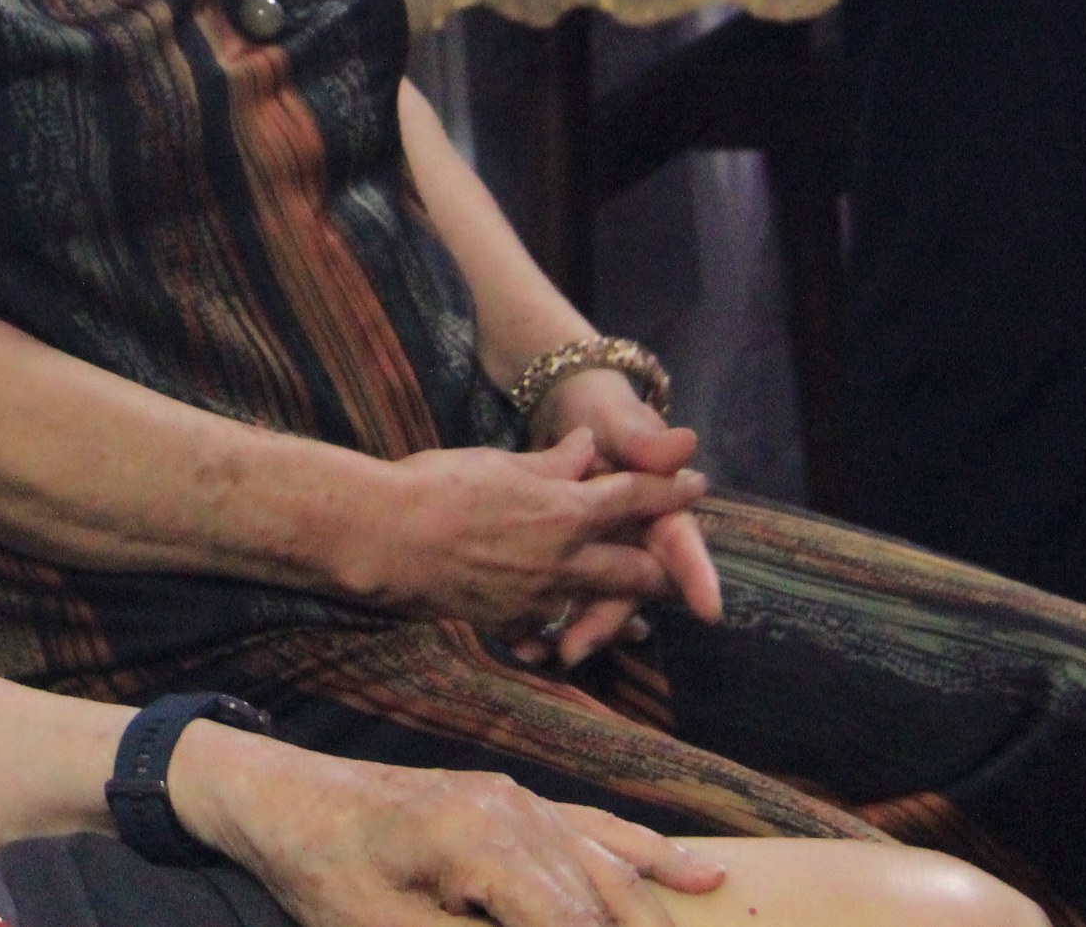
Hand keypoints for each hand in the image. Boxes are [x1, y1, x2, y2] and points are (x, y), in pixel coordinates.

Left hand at [173, 723, 725, 926]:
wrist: (286, 801)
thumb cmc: (328, 877)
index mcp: (484, 844)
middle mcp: (517, 811)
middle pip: (605, 906)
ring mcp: (521, 801)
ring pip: (610, 873)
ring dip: (649, 925)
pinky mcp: (516, 803)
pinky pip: (596, 832)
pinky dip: (648, 857)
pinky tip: (702, 879)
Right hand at [342, 433, 703, 644]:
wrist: (387, 538)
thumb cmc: (439, 485)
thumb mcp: (500, 463)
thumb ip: (552, 464)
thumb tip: (586, 450)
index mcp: (566, 511)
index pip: (636, 498)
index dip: (672, 489)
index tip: (698, 483)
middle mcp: (565, 560)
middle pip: (637, 571)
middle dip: (665, 570)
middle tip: (680, 569)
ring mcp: (540, 597)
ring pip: (599, 608)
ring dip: (621, 612)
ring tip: (638, 621)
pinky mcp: (511, 622)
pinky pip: (549, 629)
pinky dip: (562, 631)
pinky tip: (562, 634)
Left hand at [512, 373, 725, 667]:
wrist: (560, 406)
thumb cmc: (601, 409)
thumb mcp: (618, 417)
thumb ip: (643, 439)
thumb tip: (686, 443)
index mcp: (657, 510)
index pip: (679, 544)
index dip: (695, 575)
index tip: (709, 608)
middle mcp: (633, 539)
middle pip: (629, 586)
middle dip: (607, 620)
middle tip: (575, 647)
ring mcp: (599, 551)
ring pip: (593, 601)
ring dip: (569, 627)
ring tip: (536, 651)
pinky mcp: (565, 557)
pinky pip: (559, 597)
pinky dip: (541, 619)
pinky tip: (519, 642)